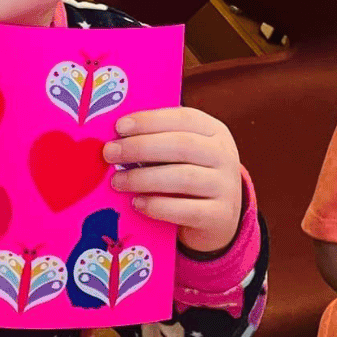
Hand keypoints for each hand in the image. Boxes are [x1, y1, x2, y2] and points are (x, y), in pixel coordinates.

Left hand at [103, 107, 242, 254]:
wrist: (218, 218)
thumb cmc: (189, 177)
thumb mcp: (184, 154)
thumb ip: (159, 141)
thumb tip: (117, 135)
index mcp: (215, 131)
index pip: (185, 118)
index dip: (151, 120)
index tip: (120, 126)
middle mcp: (224, 155)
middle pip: (182, 145)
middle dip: (140, 147)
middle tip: (110, 153)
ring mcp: (226, 186)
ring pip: (183, 177)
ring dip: (144, 178)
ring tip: (117, 182)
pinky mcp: (220, 215)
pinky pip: (186, 209)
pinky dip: (157, 206)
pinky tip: (136, 203)